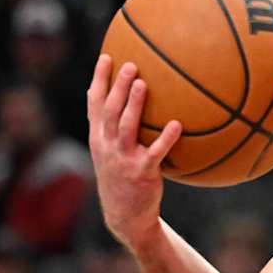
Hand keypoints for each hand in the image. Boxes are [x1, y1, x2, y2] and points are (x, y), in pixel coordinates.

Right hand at [86, 55, 182, 249]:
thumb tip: (136, 103)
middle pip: (109, 110)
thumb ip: (119, 130)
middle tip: (130, 64)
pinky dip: (166, 138)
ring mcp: (122, 159)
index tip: (106, 56)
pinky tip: (178, 125)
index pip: (94, 104)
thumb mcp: (113, 154)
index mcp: (99, 138)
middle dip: (117, 85)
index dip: (98, 80)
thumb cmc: (123, 179)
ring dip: (133, 104)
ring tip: (143, 83)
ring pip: (125, 126)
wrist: (125, 216)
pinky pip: (155, 152)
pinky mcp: (142, 172)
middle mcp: (106, 146)